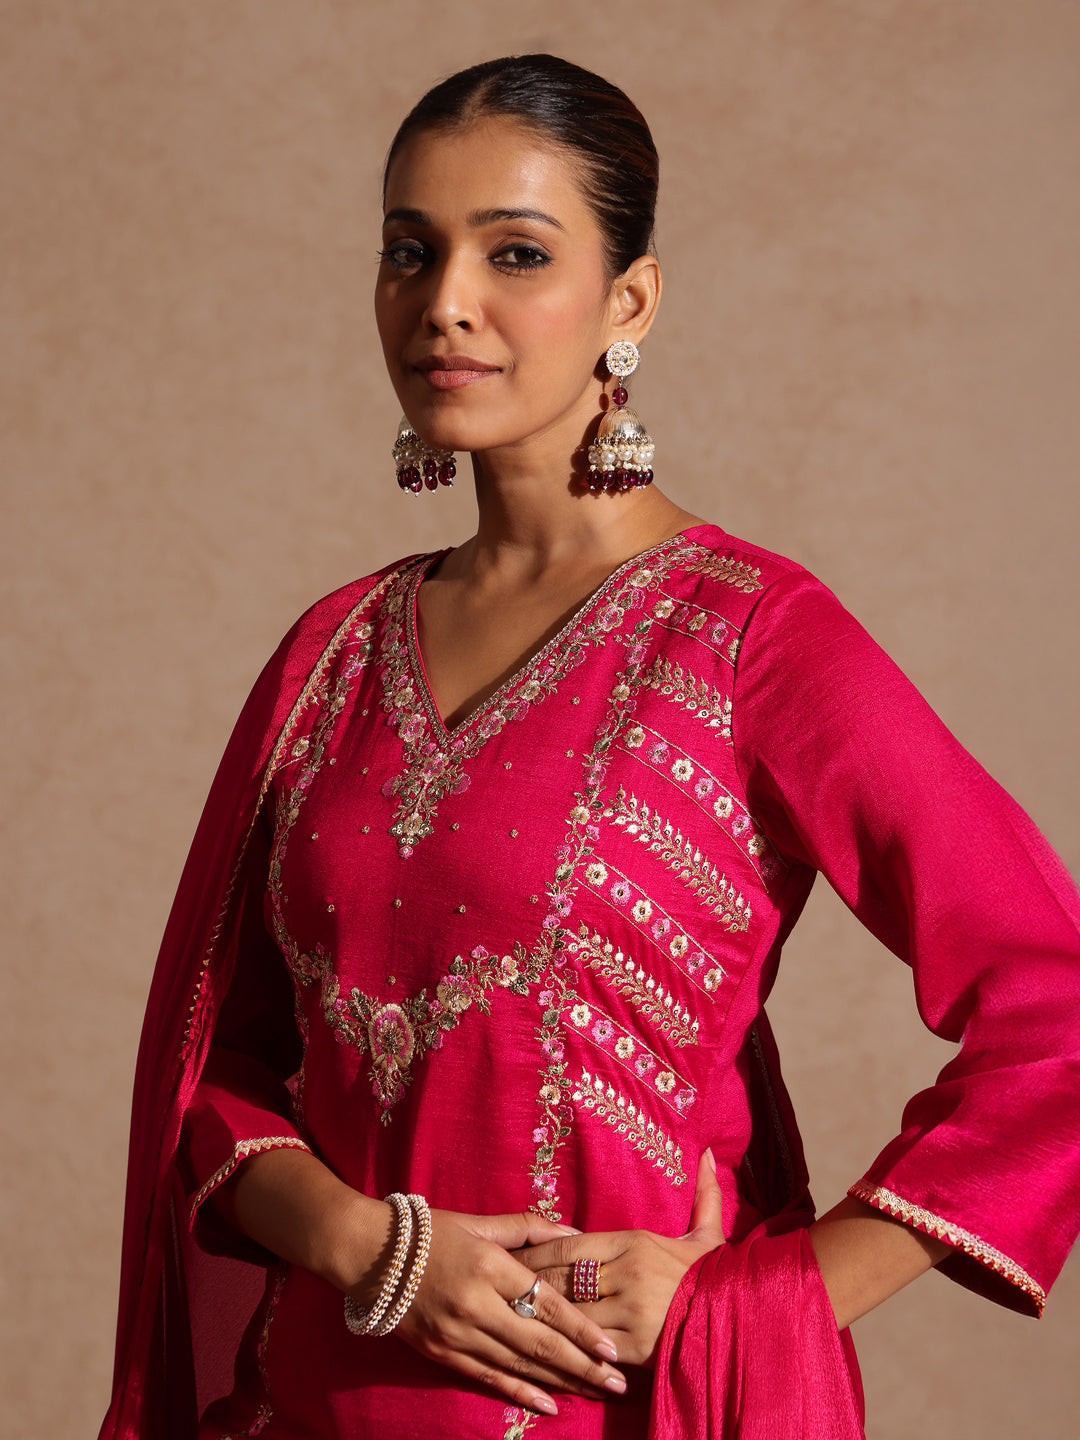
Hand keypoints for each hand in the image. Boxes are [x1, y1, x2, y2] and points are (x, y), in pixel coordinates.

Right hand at [369, 1208, 627, 1417]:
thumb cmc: (431, 1232)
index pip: (546, 1303)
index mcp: (489, 1265)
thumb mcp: (481, 1222)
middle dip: (583, 1365)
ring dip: (561, 1382)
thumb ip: (529, 1228)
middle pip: (539, 1342)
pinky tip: (549, 1404)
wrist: (370, 1254)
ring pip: (519, 1364)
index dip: (581, 1328)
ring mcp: (458, 1333)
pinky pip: (489, 1377)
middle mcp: (476, 1304)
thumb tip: (577, 1232)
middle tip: (617, 1381)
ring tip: (596, 1392)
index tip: (612, 1347)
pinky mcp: (442, 1353)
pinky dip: (521, 1392)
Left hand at [512, 1149, 724, 1367]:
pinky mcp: (634, 1346)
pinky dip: (564, 1346)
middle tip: (495, 1285)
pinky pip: (587, 1345)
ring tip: (507, 1315)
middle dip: (527, 1283)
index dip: (535, 1251)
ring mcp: (629, 1309)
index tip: (510, 1255)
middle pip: (561, 1276)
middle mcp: (628, 1271)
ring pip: (568, 1311)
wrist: (744, 1323)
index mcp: (636, 1241)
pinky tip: (541, 1347)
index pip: (568, 1243)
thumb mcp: (708, 1236)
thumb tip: (705, 1154)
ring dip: (538, 1315)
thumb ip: (703, 1195)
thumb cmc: (717, 1278)